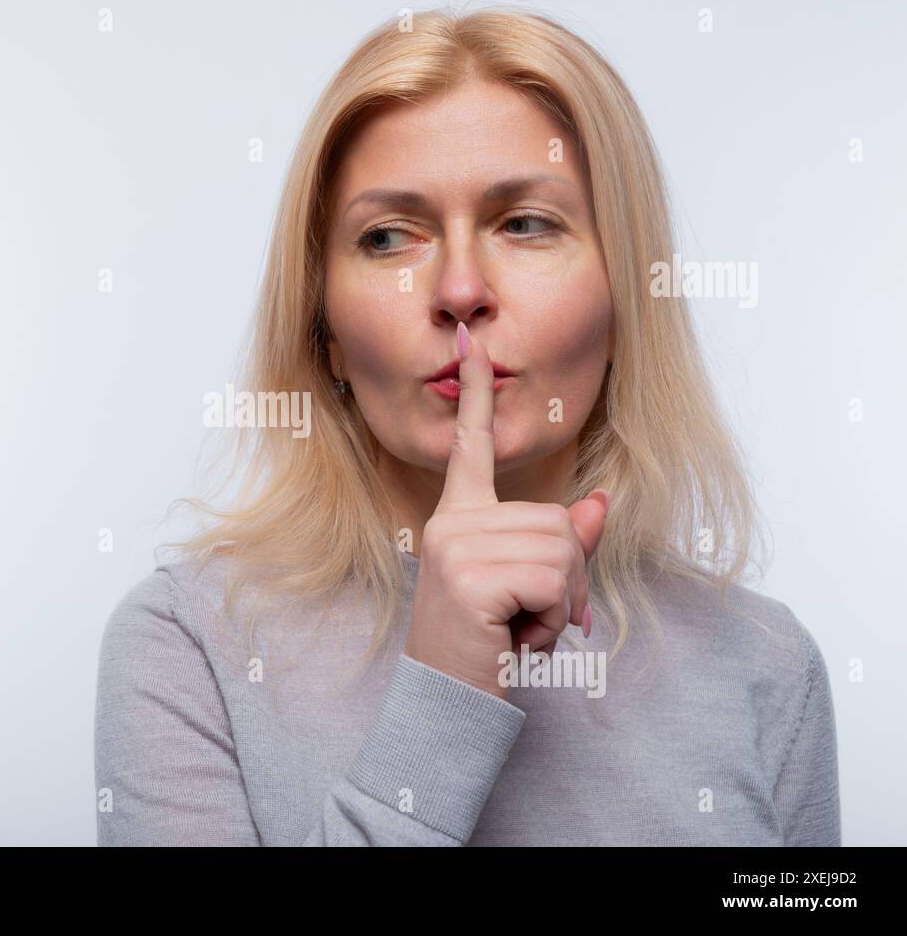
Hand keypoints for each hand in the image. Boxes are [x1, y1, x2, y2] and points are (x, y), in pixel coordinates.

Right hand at [404, 321, 609, 698]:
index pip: (468, 446)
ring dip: (562, 600)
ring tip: (520, 627)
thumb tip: (600, 502)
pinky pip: (554, 578)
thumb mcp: (525, 589)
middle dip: (569, 576)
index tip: (469, 342)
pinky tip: (516, 638)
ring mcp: (456, 546)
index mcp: (457, 518)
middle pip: (560, 518)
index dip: (473, 394)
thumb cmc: (483, 644)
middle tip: (532, 616)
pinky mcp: (469, 575)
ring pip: (564, 547)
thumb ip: (563, 544)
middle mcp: (450, 522)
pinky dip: (553, 616)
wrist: (445, 703)